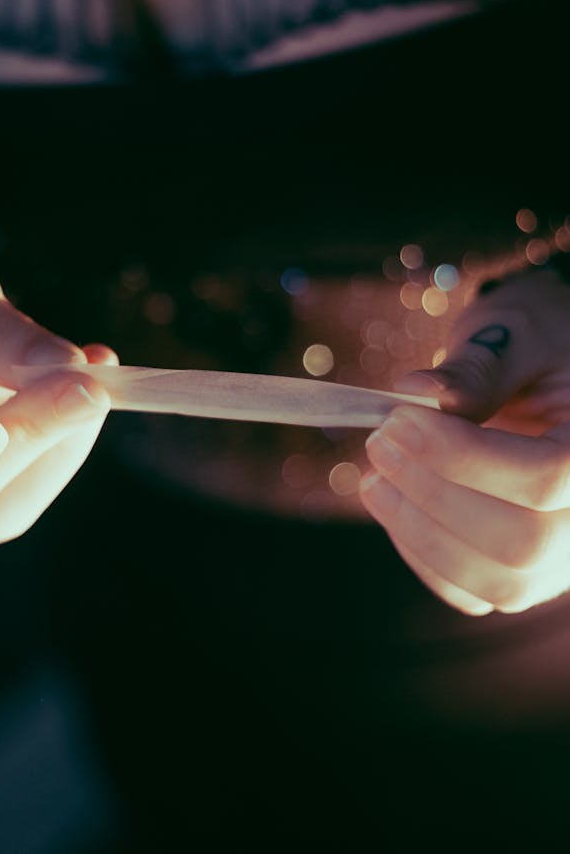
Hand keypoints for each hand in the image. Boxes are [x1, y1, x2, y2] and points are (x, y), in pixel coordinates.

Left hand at [359, 264, 569, 614]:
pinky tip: (391, 501)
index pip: (543, 477)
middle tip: (378, 441)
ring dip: (420, 532)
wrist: (545, 370)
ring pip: (498, 580)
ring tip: (373, 476)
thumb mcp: (515, 333)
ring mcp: (564, 555)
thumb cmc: (536, 342)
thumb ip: (475, 368)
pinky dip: (422, 553)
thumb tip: (414, 391)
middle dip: (434, 495)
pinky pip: (473, 591)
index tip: (397, 420)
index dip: (461, 456)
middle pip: (521, 543)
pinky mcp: (527, 571)